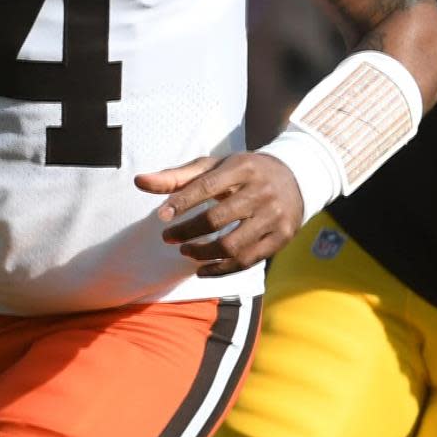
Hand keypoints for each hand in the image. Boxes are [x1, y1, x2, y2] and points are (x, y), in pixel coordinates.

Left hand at [136, 152, 305, 276]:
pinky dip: (222, 269)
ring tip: (186, 252)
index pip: (207, 186)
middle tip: (169, 237)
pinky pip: (248, 261)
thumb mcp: (215, 166)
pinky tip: (203, 269)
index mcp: (243, 168)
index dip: (181, 202)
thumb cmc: (245, 172)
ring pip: (233, 245)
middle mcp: (261, 191)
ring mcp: (273, 216)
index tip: (160, 217)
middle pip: (217, 219)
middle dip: (188, 231)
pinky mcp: (281, 237)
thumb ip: (177, 176)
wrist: (297, 177)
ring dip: (203, 254)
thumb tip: (138, 181)